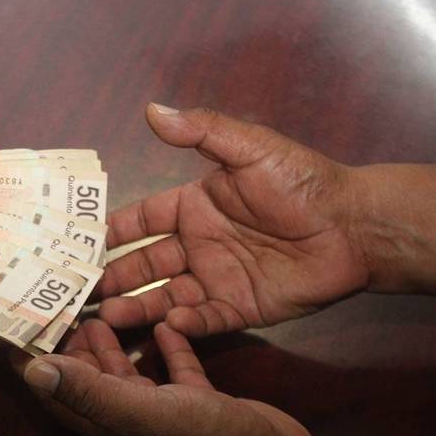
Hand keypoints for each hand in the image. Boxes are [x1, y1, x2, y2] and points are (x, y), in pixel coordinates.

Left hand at [23, 319, 318, 435]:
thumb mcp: (135, 413)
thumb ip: (87, 390)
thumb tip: (31, 369)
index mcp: (104, 425)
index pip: (56, 392)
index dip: (33, 363)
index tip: (17, 325)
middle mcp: (127, 419)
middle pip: (87, 379)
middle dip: (70, 346)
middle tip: (59, 303)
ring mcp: (164, 411)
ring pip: (127, 373)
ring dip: (111, 345)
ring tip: (97, 308)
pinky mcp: (197, 401)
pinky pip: (174, 368)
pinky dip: (165, 345)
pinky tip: (162, 322)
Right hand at [97, 104, 369, 335]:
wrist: (355, 226)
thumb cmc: (303, 182)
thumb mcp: (250, 148)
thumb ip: (202, 130)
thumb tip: (153, 110)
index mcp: (193, 207)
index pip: (141, 220)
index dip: (112, 230)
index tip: (79, 242)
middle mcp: (197, 245)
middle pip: (144, 263)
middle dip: (112, 276)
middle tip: (80, 289)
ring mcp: (215, 279)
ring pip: (164, 296)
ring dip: (136, 306)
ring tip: (106, 315)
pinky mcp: (238, 308)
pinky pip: (203, 319)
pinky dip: (184, 325)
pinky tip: (166, 324)